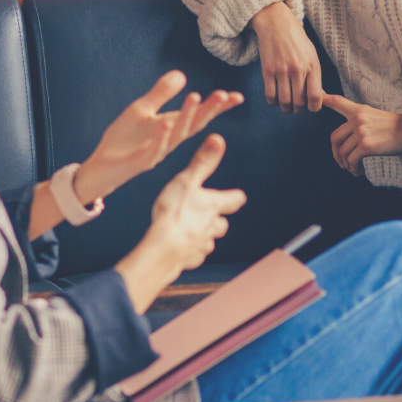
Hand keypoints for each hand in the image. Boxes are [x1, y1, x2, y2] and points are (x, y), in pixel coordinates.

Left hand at [77, 71, 242, 202]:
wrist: (102, 166)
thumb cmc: (124, 139)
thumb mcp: (142, 110)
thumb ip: (161, 93)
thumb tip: (182, 75)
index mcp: (171, 127)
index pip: (199, 116)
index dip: (218, 107)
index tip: (237, 97)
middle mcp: (168, 140)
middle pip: (193, 124)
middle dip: (209, 110)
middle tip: (224, 94)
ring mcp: (155, 151)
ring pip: (176, 134)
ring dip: (186, 116)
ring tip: (196, 97)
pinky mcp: (139, 161)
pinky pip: (152, 149)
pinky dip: (160, 137)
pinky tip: (166, 123)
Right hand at [116, 135, 246, 310]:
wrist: (164, 248)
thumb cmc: (174, 213)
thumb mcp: (187, 181)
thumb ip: (202, 162)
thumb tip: (218, 141)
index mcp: (213, 206)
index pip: (233, 199)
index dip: (234, 197)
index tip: (237, 196)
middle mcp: (212, 227)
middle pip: (222, 224)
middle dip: (217, 219)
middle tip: (210, 215)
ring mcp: (202, 245)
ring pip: (209, 241)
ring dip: (204, 236)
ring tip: (192, 231)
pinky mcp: (190, 260)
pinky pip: (194, 255)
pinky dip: (190, 251)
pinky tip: (182, 248)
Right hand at [250, 2, 322, 113]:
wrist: (277, 24)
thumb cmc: (297, 41)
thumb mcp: (312, 55)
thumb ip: (315, 76)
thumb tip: (317, 98)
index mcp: (313, 66)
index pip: (316, 97)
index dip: (314, 108)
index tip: (311, 107)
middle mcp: (298, 69)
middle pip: (299, 102)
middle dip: (299, 110)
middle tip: (298, 108)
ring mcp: (281, 70)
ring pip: (284, 101)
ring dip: (286, 109)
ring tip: (287, 106)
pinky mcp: (267, 70)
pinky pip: (270, 95)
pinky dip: (273, 102)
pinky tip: (276, 99)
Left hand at [324, 95, 401, 176]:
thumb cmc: (399, 127)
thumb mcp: (377, 117)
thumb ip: (361, 122)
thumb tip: (351, 140)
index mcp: (360, 111)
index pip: (338, 102)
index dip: (325, 100)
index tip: (318, 100)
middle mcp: (357, 119)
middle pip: (335, 138)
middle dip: (336, 154)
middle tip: (342, 163)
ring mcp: (361, 132)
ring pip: (343, 152)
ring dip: (347, 165)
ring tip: (355, 169)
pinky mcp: (366, 145)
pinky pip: (352, 160)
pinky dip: (353, 169)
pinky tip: (360, 171)